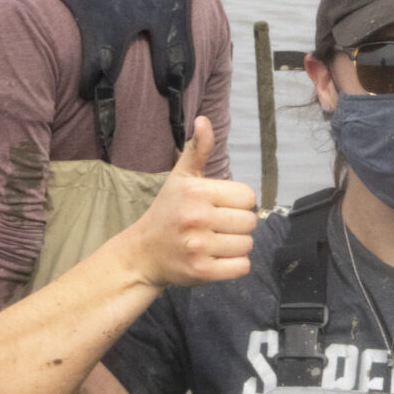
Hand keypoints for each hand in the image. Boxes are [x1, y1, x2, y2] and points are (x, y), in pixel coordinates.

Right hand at [124, 116, 257, 288]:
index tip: (220, 206)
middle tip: (217, 226)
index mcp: (196, 192)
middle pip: (249, 221)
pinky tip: (217, 257)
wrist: (143, 252)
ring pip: (247, 245)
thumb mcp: (180, 178)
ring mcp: (199, 247)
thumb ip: (198, 150)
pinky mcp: (202, 272)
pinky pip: (242, 267)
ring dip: (236, 245)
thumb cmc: (167, 211)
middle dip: (237, 224)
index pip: (248, 197)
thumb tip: (204, 120)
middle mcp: (197, 218)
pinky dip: (235, 265)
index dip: (238, 202)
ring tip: (214, 241)